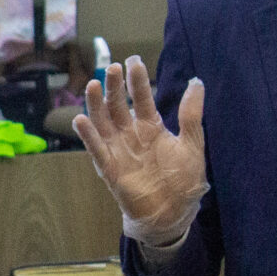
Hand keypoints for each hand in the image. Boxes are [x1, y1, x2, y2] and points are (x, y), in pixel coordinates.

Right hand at [71, 57, 207, 242]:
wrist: (173, 214)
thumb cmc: (184, 180)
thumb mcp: (192, 144)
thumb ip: (191, 114)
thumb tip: (196, 82)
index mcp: (151, 127)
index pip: (142, 98)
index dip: (137, 80)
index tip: (134, 61)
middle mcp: (131, 135)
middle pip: (118, 105)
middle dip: (115, 86)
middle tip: (113, 68)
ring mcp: (119, 150)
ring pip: (103, 122)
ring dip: (96, 104)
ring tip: (93, 84)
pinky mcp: (110, 168)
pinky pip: (96, 149)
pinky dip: (88, 135)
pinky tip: (80, 119)